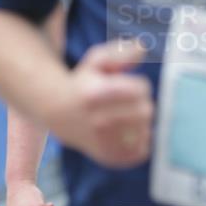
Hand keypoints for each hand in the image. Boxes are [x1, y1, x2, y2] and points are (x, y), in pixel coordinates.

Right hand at [48, 40, 153, 167]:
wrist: (60, 115)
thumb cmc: (82, 85)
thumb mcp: (96, 61)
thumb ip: (119, 52)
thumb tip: (142, 47)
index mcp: (97, 95)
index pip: (141, 90)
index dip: (137, 86)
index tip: (125, 87)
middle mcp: (99, 122)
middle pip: (146, 111)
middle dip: (141, 104)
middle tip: (127, 104)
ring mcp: (104, 143)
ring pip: (145, 131)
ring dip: (141, 123)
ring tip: (125, 118)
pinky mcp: (110, 157)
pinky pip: (141, 151)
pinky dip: (139, 142)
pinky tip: (126, 134)